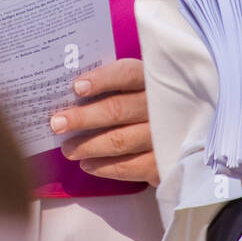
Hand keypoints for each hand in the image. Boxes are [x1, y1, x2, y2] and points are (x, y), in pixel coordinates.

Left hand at [49, 57, 157, 185]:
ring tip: (67, 149)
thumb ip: (114, 87)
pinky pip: (131, 167)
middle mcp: (163, 106)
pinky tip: (87, 165)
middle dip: (83, 118)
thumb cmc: (149, 108)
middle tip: (57, 124)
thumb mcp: (140, 89)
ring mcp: (166, 135)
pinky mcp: (165, 162)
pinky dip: (106, 167)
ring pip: (121, 140)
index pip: (127, 74)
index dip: (102, 80)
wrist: (184, 135)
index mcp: (155, 79)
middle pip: (118, 109)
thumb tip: (72, 92)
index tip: (76, 87)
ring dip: (89, 145)